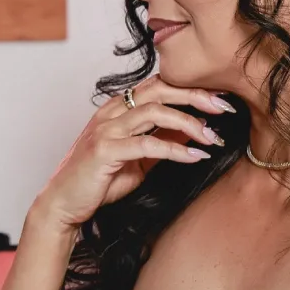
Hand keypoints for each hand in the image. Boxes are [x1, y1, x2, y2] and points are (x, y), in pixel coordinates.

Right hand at [32, 77, 234, 230]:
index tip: (218, 99)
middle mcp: (110, 113)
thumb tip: (195, 129)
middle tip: (224, 107)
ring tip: (212, 137)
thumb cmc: (99, 180)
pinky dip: (175, 150)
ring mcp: (105, 130)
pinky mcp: (104, 150)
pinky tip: (194, 156)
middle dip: (194, 95)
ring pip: (153, 112)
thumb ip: (162, 140)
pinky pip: (147, 144)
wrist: (65, 202)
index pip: (157, 86)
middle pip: (157, 89)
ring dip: (189, 122)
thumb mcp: (139, 158)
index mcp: (116, 110)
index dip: (189, 88)